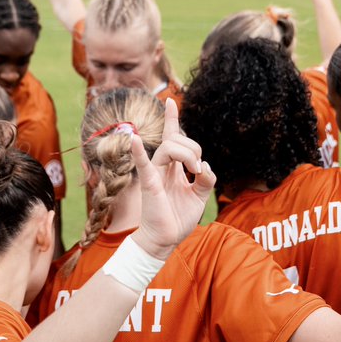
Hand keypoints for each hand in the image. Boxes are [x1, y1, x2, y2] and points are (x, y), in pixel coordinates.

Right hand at [130, 100, 215, 258]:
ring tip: (194, 170)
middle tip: (198, 169)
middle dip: (194, 148)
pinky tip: (134, 139)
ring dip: (187, 153)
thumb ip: (205, 179)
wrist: (166, 239)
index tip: (171, 101)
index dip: (171, 119)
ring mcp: (155, 173)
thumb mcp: (200, 196)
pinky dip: (137, 151)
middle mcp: (162, 167)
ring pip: (169, 146)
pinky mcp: (149, 183)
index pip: (172, 138)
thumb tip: (204, 165)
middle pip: (177, 139)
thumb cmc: (179, 219)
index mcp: (173, 168)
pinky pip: (143, 163)